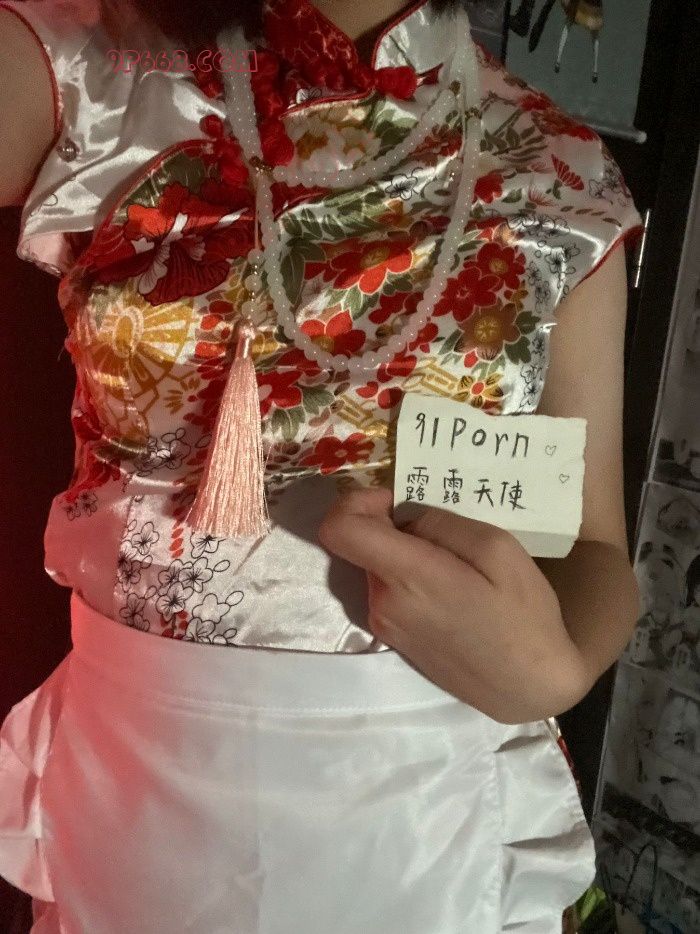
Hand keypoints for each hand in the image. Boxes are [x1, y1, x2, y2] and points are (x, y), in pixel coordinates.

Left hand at [317, 487, 590, 723]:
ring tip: (459, 567)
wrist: (529, 687)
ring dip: (407, 555)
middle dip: (395, 528)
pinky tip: (454, 592)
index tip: (396, 501)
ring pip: (378, 567)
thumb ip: (442, 524)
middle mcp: (382, 602)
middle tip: (448, 536)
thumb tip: (406, 519)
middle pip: (363, 544)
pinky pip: (390, 592)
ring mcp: (385, 625)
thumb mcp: (497, 549)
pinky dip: (411, 580)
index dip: (356, 501)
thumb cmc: (522, 615)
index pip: (338, 529)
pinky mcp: (394, 640)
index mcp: (404, 577)